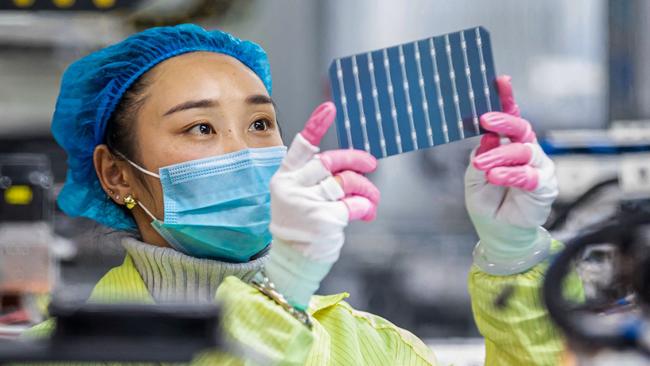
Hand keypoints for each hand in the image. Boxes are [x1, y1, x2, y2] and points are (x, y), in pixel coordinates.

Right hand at [266, 102, 379, 308]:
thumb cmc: (302, 228)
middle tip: (371, 164)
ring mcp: (306, 202)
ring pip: (346, 183)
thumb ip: (321, 182)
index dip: (316, 125)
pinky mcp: (323, 218)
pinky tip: (365, 214)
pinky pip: (355, 205)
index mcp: (285, 178)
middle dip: (356, 161)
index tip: (330, 107)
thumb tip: (355, 170)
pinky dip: (365, 208)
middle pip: (331, 162)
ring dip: (366, 190)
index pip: (301, 147)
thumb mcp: (303, 200)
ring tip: (372, 201)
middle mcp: (293, 187)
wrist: (294, 263)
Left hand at [465, 76, 557, 274]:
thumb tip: (488, 137)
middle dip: (504, 121)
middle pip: (521, 128)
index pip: (510, 118)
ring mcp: (537, 167)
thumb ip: (481, 156)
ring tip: (481, 166)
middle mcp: (526, 152)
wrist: (497, 232)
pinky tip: (495, 176)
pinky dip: (510, 174)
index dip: (506, 99)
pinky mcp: (543, 186)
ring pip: (523, 151)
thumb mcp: (474, 177)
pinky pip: (529, 175)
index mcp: (509, 145)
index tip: (499, 81)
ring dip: (500, 156)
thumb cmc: (487, 202)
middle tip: (486, 121)